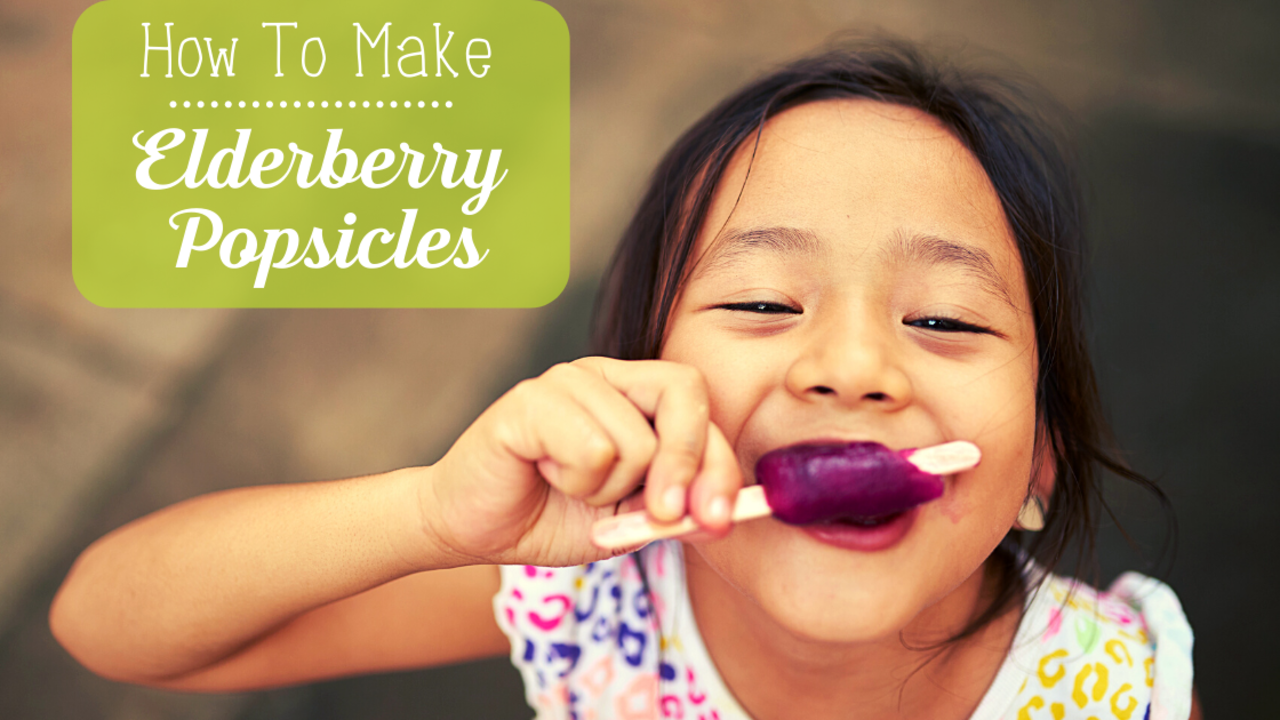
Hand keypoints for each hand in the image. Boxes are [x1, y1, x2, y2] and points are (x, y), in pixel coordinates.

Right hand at [423, 357, 742, 567]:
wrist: (474, 528)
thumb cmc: (550, 516)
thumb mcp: (627, 523)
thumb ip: (673, 511)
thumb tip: (720, 514)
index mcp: (633, 395)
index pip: (698, 405)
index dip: (719, 463)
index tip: (718, 519)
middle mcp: (604, 376)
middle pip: (682, 393)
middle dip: (684, 465)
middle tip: (663, 515)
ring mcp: (566, 380)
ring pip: (636, 440)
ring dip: (608, 489)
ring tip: (570, 486)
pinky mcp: (530, 400)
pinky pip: (593, 450)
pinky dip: (575, 482)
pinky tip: (545, 475)